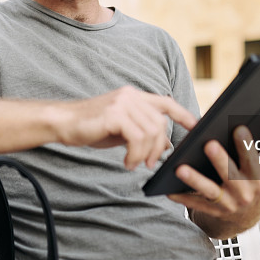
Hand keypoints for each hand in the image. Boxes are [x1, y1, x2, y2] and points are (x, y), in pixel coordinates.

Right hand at [56, 86, 197, 170]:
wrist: (63, 122)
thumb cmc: (90, 127)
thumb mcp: (121, 128)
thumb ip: (141, 131)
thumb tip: (165, 144)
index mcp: (133, 96)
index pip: (166, 103)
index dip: (184, 114)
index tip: (196, 128)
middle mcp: (130, 95)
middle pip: (160, 123)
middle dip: (159, 148)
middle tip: (149, 164)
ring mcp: (123, 103)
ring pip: (151, 132)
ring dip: (146, 154)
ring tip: (134, 163)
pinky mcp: (114, 114)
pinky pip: (137, 138)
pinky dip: (136, 155)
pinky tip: (126, 162)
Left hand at [166, 125, 259, 238]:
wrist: (247, 218)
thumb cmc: (255, 183)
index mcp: (259, 179)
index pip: (253, 160)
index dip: (247, 146)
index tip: (239, 128)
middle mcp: (245, 192)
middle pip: (231, 174)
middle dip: (221, 160)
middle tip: (209, 144)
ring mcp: (228, 204)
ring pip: (210, 191)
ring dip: (196, 180)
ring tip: (180, 168)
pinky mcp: (213, 212)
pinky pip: (195, 204)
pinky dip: (182, 198)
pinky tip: (169, 189)